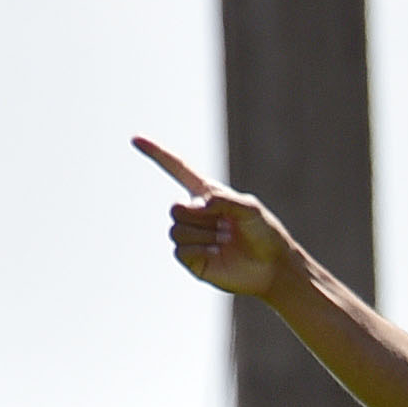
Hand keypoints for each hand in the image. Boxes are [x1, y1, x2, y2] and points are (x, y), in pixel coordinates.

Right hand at [134, 138, 295, 300]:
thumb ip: (223, 199)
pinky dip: (200, 251)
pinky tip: (218, 254)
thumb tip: (197, 206)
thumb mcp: (248, 208)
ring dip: (204, 236)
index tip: (136, 140)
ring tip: (225, 243)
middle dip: (198, 217)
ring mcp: (191, 236)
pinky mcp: (191, 259)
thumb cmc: (264, 233)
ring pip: (177, 230)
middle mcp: (195, 213)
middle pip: (175, 207)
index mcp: (206, 193)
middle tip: (224, 227)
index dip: (157, 154)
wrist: (271, 266)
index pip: (177, 169)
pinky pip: (180, 250)